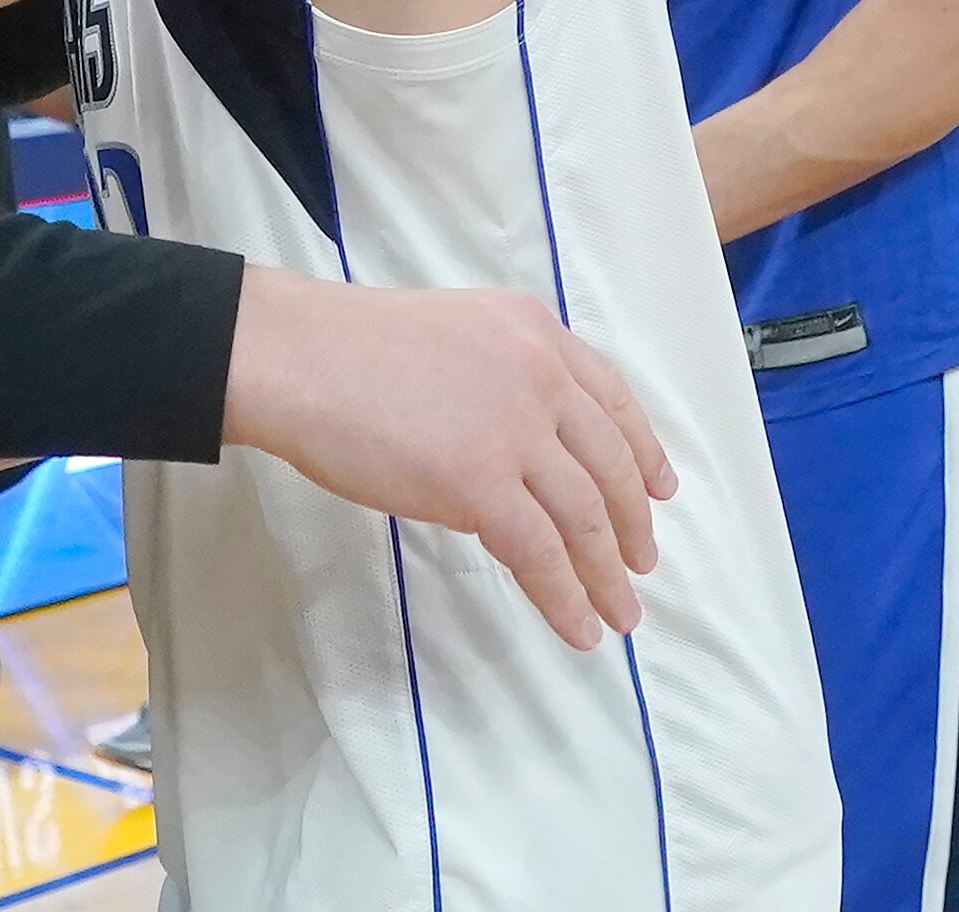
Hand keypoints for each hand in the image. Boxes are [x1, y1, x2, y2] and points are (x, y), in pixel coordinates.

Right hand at [223, 271, 674, 652]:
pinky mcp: (480, 483)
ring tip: (620, 613)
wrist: (297, 358)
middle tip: (640, 565)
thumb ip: (499, 373)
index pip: (612, 398)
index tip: (661, 490)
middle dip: (632, 522)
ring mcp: (515, 430)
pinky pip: (540, 553)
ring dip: (607, 574)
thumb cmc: (347, 346)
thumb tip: (517, 445)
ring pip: (584, 515)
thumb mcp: (453, 333)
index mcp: (534, 331)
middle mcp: (541, 375)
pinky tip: (578, 627)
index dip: (643, 451)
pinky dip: (565, 596)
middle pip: (609, 463)